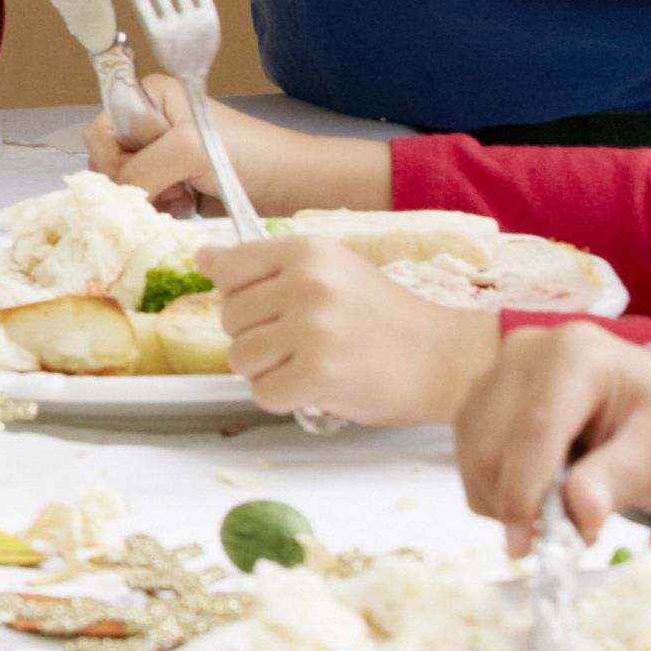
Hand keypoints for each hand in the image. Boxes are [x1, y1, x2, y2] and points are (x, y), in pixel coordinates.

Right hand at [87, 71, 391, 218]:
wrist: (291, 186)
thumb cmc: (250, 154)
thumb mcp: (188, 150)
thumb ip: (142, 168)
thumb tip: (113, 195)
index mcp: (150, 97)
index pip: (101, 127)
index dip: (114, 153)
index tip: (139, 167)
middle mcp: (150, 124)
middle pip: (107, 160)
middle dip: (131, 179)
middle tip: (166, 184)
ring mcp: (161, 157)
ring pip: (123, 186)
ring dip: (147, 198)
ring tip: (181, 196)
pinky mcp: (172, 186)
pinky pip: (142, 203)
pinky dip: (157, 210)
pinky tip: (184, 206)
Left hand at [204, 233, 497, 426]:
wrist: (447, 358)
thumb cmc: (386, 318)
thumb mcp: (330, 272)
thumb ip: (264, 267)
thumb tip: (203, 257)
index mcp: (307, 251)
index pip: (229, 269)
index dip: (241, 297)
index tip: (272, 309)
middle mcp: (306, 283)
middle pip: (229, 318)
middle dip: (257, 337)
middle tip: (305, 342)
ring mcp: (312, 328)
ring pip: (239, 358)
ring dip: (268, 371)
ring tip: (311, 363)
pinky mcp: (319, 373)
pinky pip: (262, 393)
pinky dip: (284, 399)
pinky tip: (316, 386)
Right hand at [448, 321, 650, 547]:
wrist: (649, 403)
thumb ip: (622, 478)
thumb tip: (583, 514)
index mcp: (578, 354)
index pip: (535, 426)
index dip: (524, 490)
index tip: (525, 543)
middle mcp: (526, 351)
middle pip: (494, 440)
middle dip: (514, 501)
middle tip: (553, 540)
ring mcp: (498, 371)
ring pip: (473, 450)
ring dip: (500, 499)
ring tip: (549, 517)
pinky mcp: (482, 396)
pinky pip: (468, 453)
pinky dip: (492, 489)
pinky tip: (529, 497)